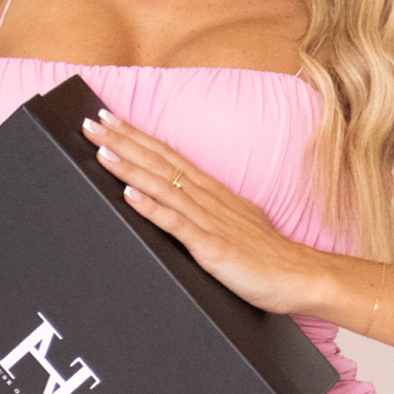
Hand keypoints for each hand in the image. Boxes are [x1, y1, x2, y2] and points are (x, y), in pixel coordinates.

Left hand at [83, 111, 330, 316]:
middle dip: (123, 141)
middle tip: (91, 121)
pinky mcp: (212, 247)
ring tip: (102, 150)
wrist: (302, 277)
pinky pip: (176, 224)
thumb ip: (204, 209)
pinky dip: (151, 207)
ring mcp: (209, 221)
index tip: (109, 117)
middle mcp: (208, 199)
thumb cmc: (267, 254)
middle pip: (159, 162)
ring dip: (129, 167)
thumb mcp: (233, 221)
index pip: (167, 155)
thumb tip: (177, 200)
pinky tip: (129, 195)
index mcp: (211, 191)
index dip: (136, 135)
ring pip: (162, 187)